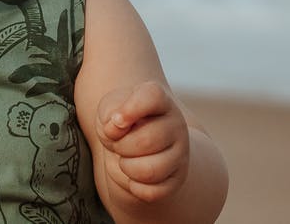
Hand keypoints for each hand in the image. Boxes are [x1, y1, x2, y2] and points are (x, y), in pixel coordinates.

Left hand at [97, 81, 189, 203]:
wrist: (136, 146)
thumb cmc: (121, 123)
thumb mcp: (109, 109)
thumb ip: (110, 112)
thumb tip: (117, 127)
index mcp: (159, 101)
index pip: (152, 96)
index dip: (131, 109)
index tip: (117, 120)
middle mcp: (176, 125)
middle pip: (146, 141)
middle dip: (121, 146)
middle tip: (118, 144)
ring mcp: (180, 154)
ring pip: (150, 171)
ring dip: (127, 167)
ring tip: (125, 160)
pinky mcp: (176, 180)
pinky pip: (152, 192)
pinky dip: (134, 187)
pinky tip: (134, 176)